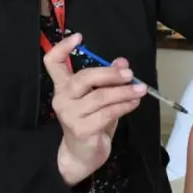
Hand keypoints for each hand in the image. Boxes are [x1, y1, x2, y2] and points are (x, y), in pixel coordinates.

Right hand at [43, 34, 147, 185]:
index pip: (52, 62)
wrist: (82, 156)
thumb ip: (108, 80)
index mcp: (63, 87)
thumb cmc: (90, 122)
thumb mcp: (100, 97)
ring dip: (124, 91)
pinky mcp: (82, 130)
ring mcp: (70, 115)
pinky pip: (107, 113)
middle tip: (130, 73)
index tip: (79, 37)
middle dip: (110, 74)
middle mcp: (62, 99)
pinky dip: (124, 106)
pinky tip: (134, 102)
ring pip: (100, 96)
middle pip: (83, 78)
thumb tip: (122, 61)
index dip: (62, 47)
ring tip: (141, 89)